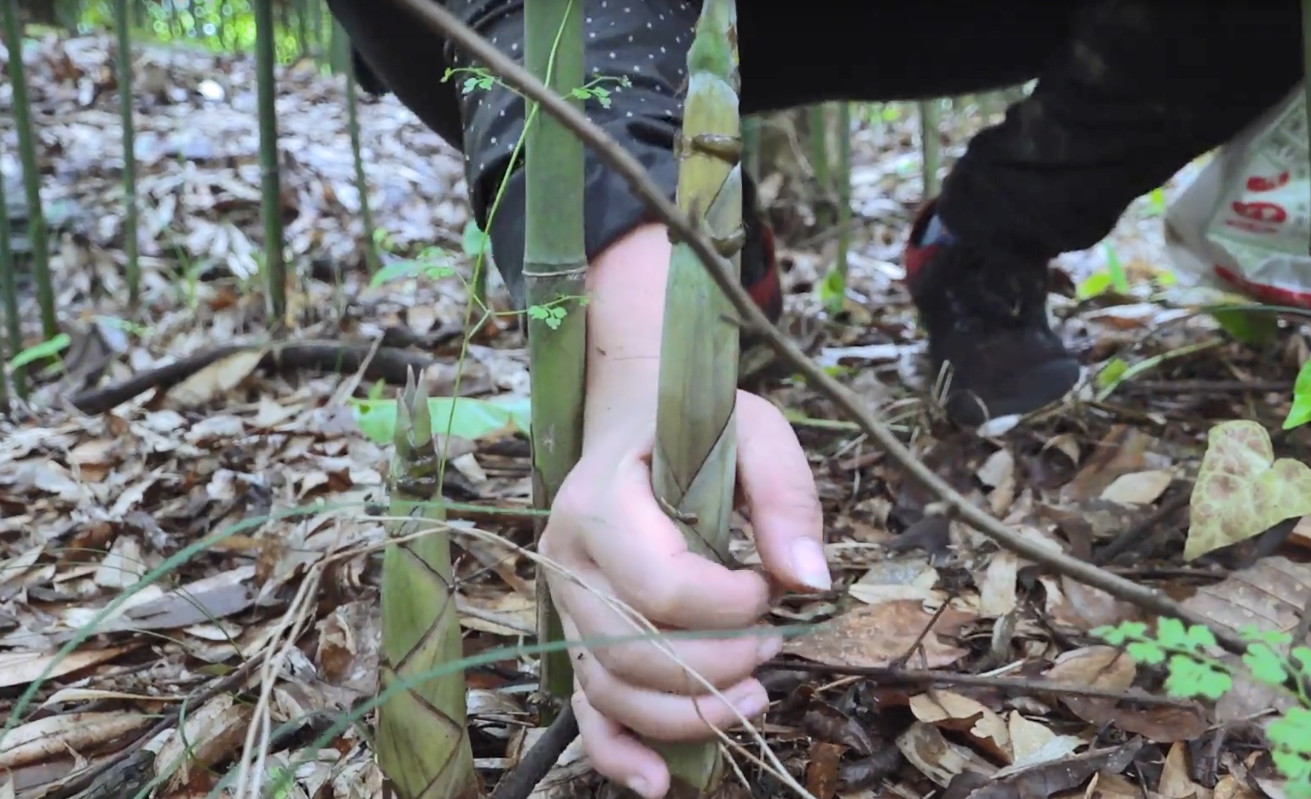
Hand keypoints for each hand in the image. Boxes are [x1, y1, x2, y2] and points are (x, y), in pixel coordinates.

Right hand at [539, 391, 828, 798]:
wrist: (634, 421)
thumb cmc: (696, 427)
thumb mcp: (753, 430)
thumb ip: (784, 495)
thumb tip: (809, 582)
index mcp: (600, 501)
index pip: (659, 585)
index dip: (728, 606)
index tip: (768, 587)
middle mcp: (568, 560)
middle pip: (634, 649)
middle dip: (718, 665)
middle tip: (774, 646)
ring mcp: (565, 605)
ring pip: (611, 689)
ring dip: (688, 714)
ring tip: (754, 698)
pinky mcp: (577, 636)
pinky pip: (585, 710)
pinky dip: (618, 753)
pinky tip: (659, 782)